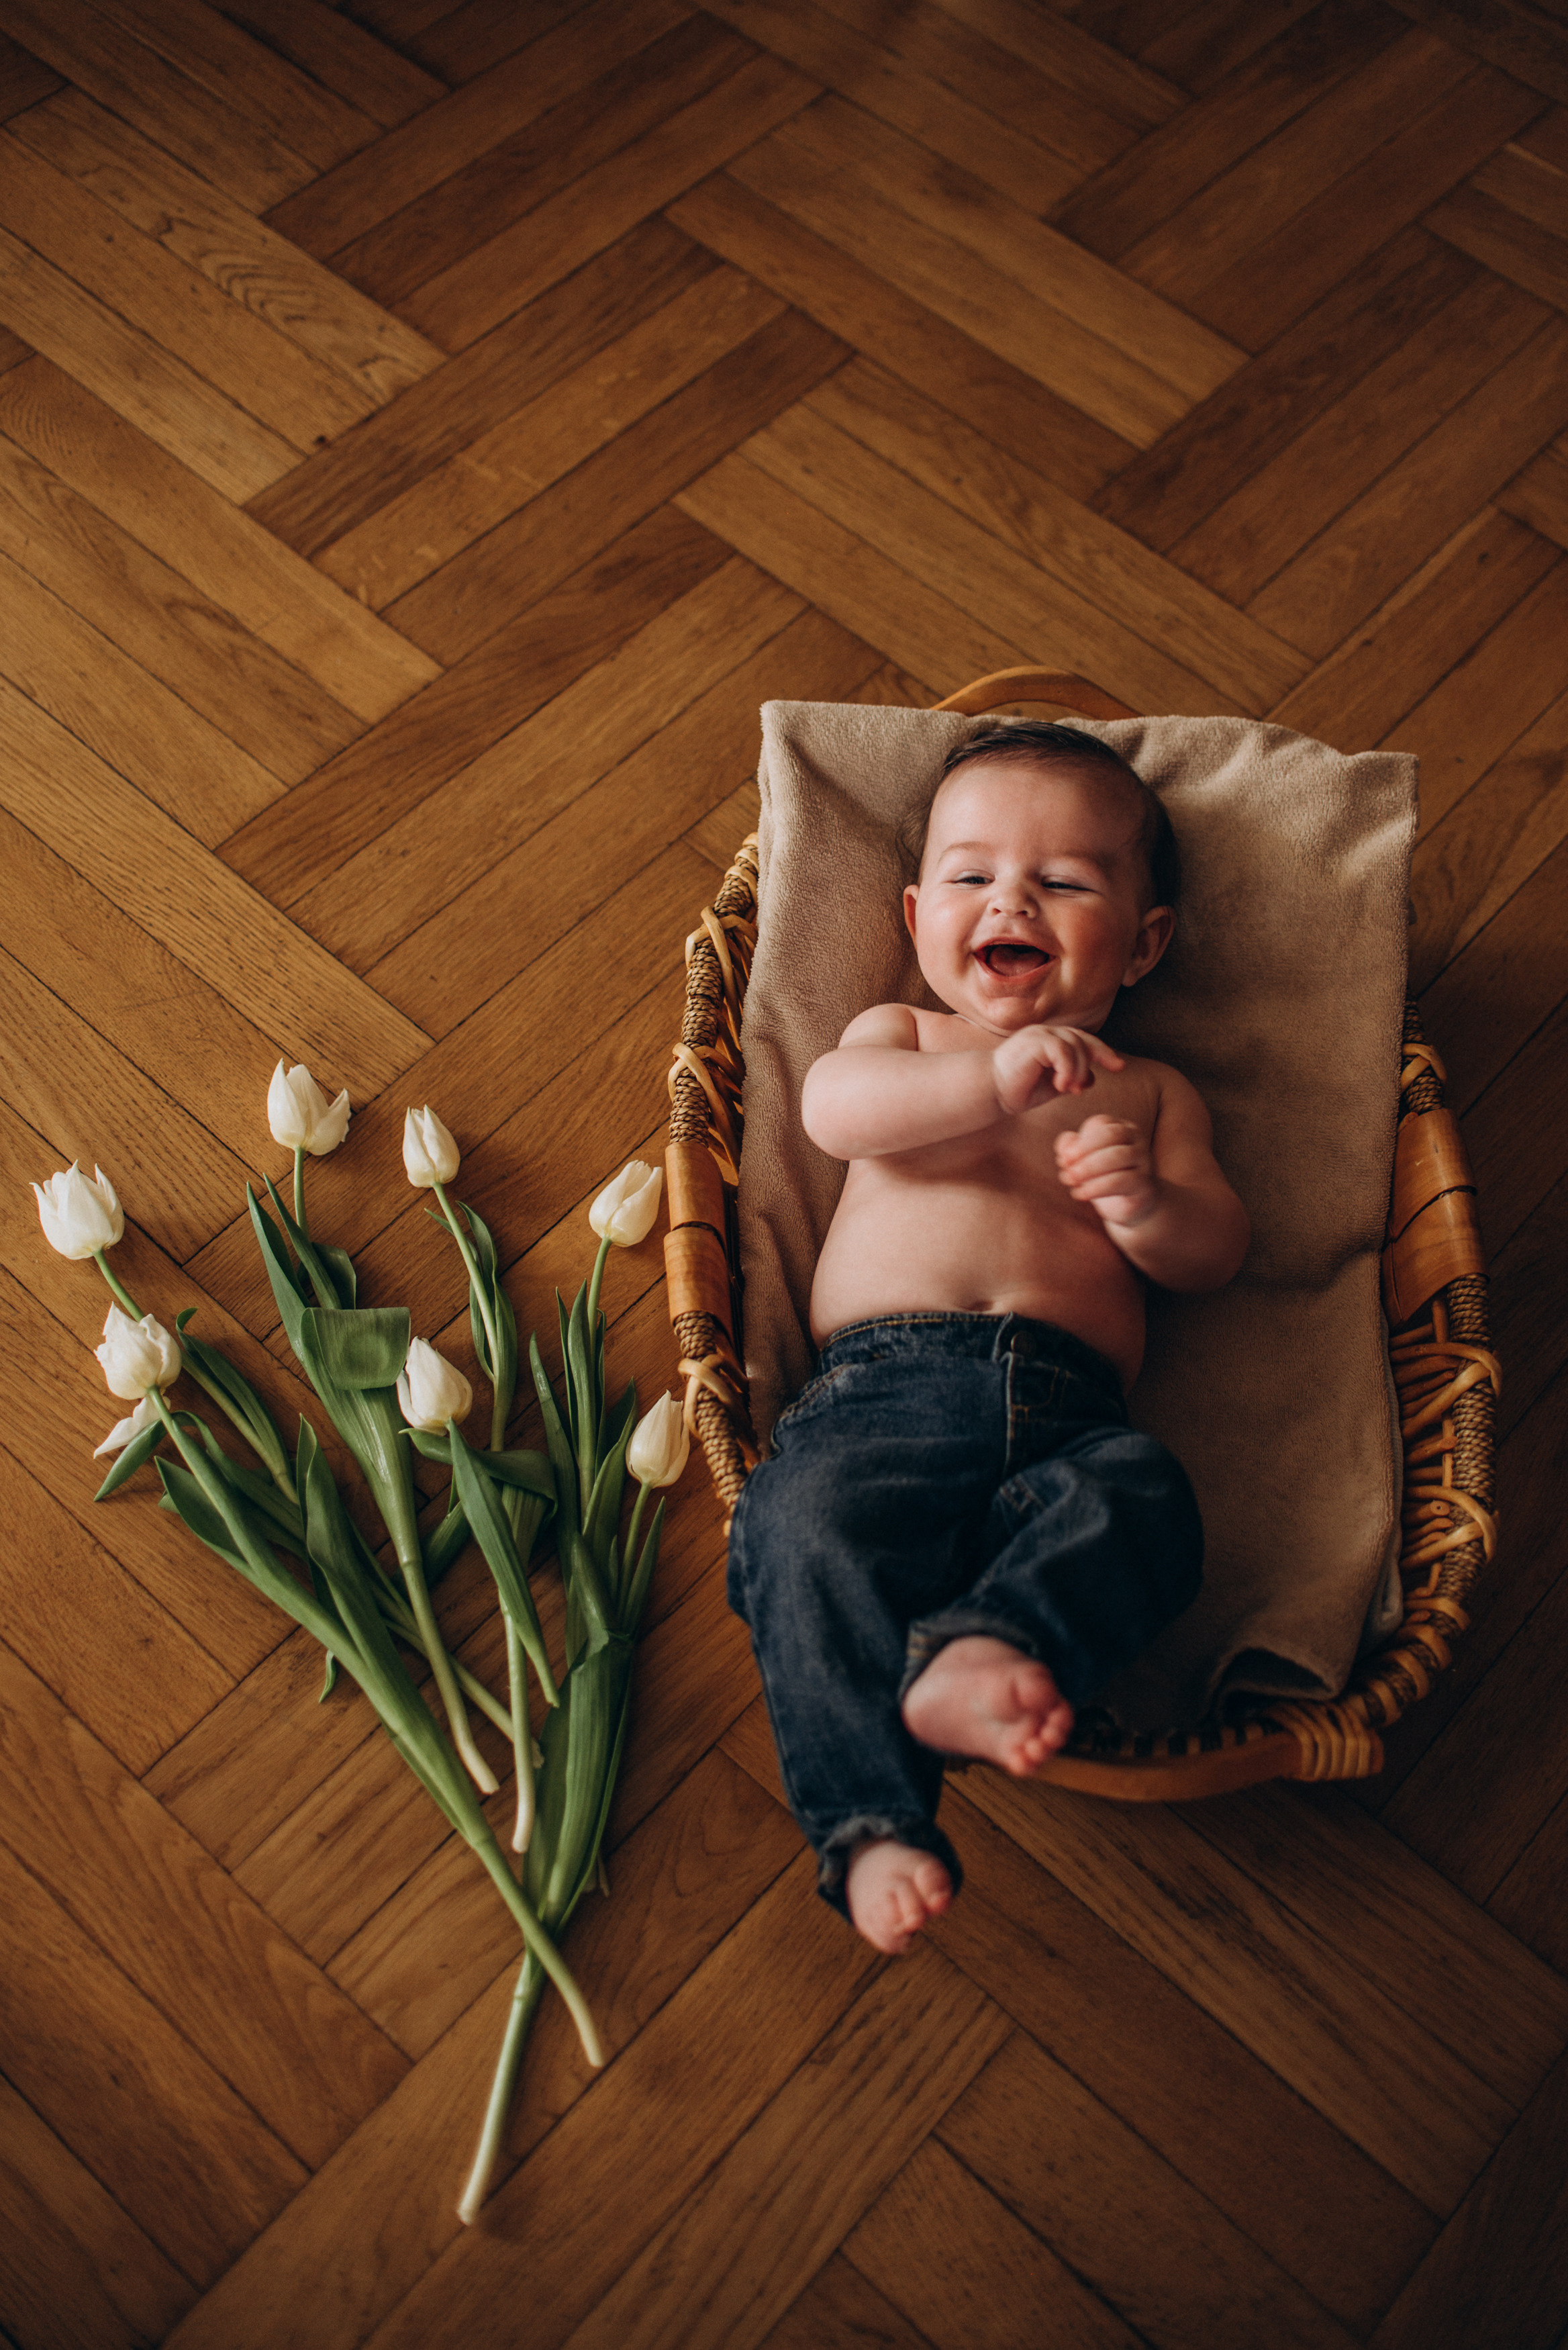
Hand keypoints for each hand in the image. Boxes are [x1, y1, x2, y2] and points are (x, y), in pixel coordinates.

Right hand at [992, 1026, 1122, 1115]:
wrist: (990, 1092)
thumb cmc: (1016, 1090)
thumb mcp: (1051, 1086)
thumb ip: (1071, 1079)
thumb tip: (1093, 1079)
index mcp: (1049, 1040)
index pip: (1083, 1039)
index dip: (1103, 1051)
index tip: (1119, 1066)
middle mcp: (1045, 1032)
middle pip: (1083, 1039)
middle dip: (1096, 1059)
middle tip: (1085, 1087)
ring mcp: (1039, 1034)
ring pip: (1075, 1044)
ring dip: (1078, 1070)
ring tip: (1069, 1089)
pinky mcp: (1035, 1041)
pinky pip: (1063, 1050)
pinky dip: (1068, 1069)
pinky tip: (1061, 1085)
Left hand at [1056, 1114, 1157, 1228]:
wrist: (1133, 1206)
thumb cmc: (1105, 1177)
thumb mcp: (1085, 1162)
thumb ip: (1070, 1149)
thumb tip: (1064, 1146)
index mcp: (1122, 1129)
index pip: (1101, 1124)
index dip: (1079, 1141)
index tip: (1063, 1159)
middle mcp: (1138, 1142)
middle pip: (1112, 1134)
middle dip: (1085, 1149)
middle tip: (1065, 1166)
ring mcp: (1145, 1162)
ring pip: (1119, 1156)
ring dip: (1089, 1167)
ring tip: (1070, 1179)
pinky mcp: (1146, 1185)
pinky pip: (1122, 1181)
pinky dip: (1097, 1187)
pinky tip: (1080, 1194)